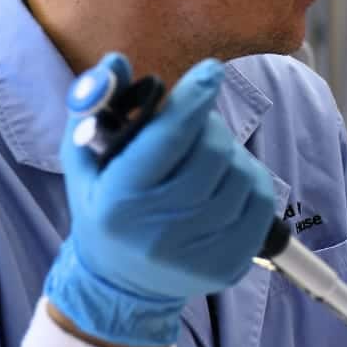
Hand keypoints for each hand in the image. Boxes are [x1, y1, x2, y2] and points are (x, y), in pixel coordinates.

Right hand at [44, 55, 276, 346]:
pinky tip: (226, 184)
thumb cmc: (104, 208)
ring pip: (242, 174)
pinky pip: (262, 202)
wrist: (118, 285)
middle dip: (208, 125)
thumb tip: (117, 61)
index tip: (210, 71)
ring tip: (205, 160)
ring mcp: (198, 253)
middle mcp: (159, 231)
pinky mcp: (229, 265)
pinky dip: (250, 181)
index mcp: (120, 201)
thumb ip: (95, 106)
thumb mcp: (85, 159)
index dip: (193, 100)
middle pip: (212, 153)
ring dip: (230, 154)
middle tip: (196, 125)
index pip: (168, 140)